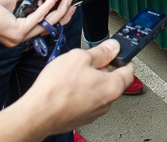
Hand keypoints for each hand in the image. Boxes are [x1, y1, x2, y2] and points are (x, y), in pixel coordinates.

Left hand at [0, 0, 75, 46]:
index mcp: (17, 30)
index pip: (42, 26)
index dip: (56, 16)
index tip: (65, 5)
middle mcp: (18, 37)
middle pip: (48, 27)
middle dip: (62, 15)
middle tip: (70, 3)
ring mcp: (18, 36)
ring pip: (46, 24)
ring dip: (58, 10)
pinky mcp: (18, 32)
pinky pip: (38, 18)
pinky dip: (47, 6)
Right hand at [10, 40, 133, 135]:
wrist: (38, 113)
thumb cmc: (57, 88)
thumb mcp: (80, 57)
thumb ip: (101, 52)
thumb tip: (113, 47)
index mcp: (112, 87)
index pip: (128, 71)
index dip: (123, 59)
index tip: (118, 53)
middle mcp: (106, 103)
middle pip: (113, 82)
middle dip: (103, 69)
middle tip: (90, 60)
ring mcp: (93, 113)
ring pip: (98, 91)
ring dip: (91, 81)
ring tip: (74, 73)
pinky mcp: (80, 118)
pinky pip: (86, 101)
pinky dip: (81, 92)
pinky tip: (67, 86)